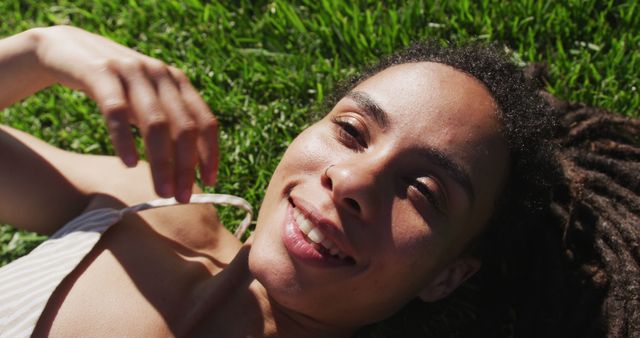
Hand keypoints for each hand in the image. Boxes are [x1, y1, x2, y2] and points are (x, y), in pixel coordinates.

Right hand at [32, 25, 217, 201]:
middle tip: (181, 197)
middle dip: (186, 165)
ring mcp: (131, 71)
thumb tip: (187, 169)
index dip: (210, 153)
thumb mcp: (145, 100)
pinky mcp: (100, 73)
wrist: (65, 49)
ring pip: (156, 122)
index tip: (210, 182)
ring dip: (162, 161)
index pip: (204, 120)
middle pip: (184, 126)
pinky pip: (117, 111)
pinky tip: (128, 164)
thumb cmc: (112, 85)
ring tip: (162, 191)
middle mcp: (159, 73)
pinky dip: (125, 139)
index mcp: (177, 81)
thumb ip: (166, 123)